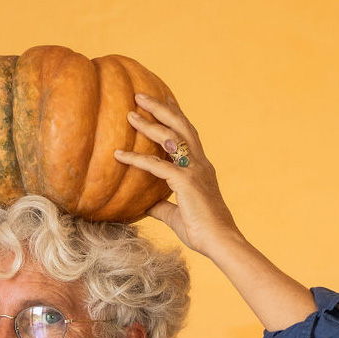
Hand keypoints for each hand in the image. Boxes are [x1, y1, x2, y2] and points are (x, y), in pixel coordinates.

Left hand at [114, 93, 241, 258]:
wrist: (220, 242)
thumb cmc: (201, 232)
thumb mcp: (176, 216)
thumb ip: (161, 206)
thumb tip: (145, 205)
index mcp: (201, 168)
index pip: (188, 134)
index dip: (176, 116)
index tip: (165, 100)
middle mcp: (199, 163)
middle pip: (180, 125)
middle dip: (160, 108)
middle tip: (140, 95)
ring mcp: (194, 170)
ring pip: (170, 137)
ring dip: (149, 123)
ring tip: (130, 113)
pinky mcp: (185, 182)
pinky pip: (156, 166)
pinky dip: (137, 159)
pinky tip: (119, 155)